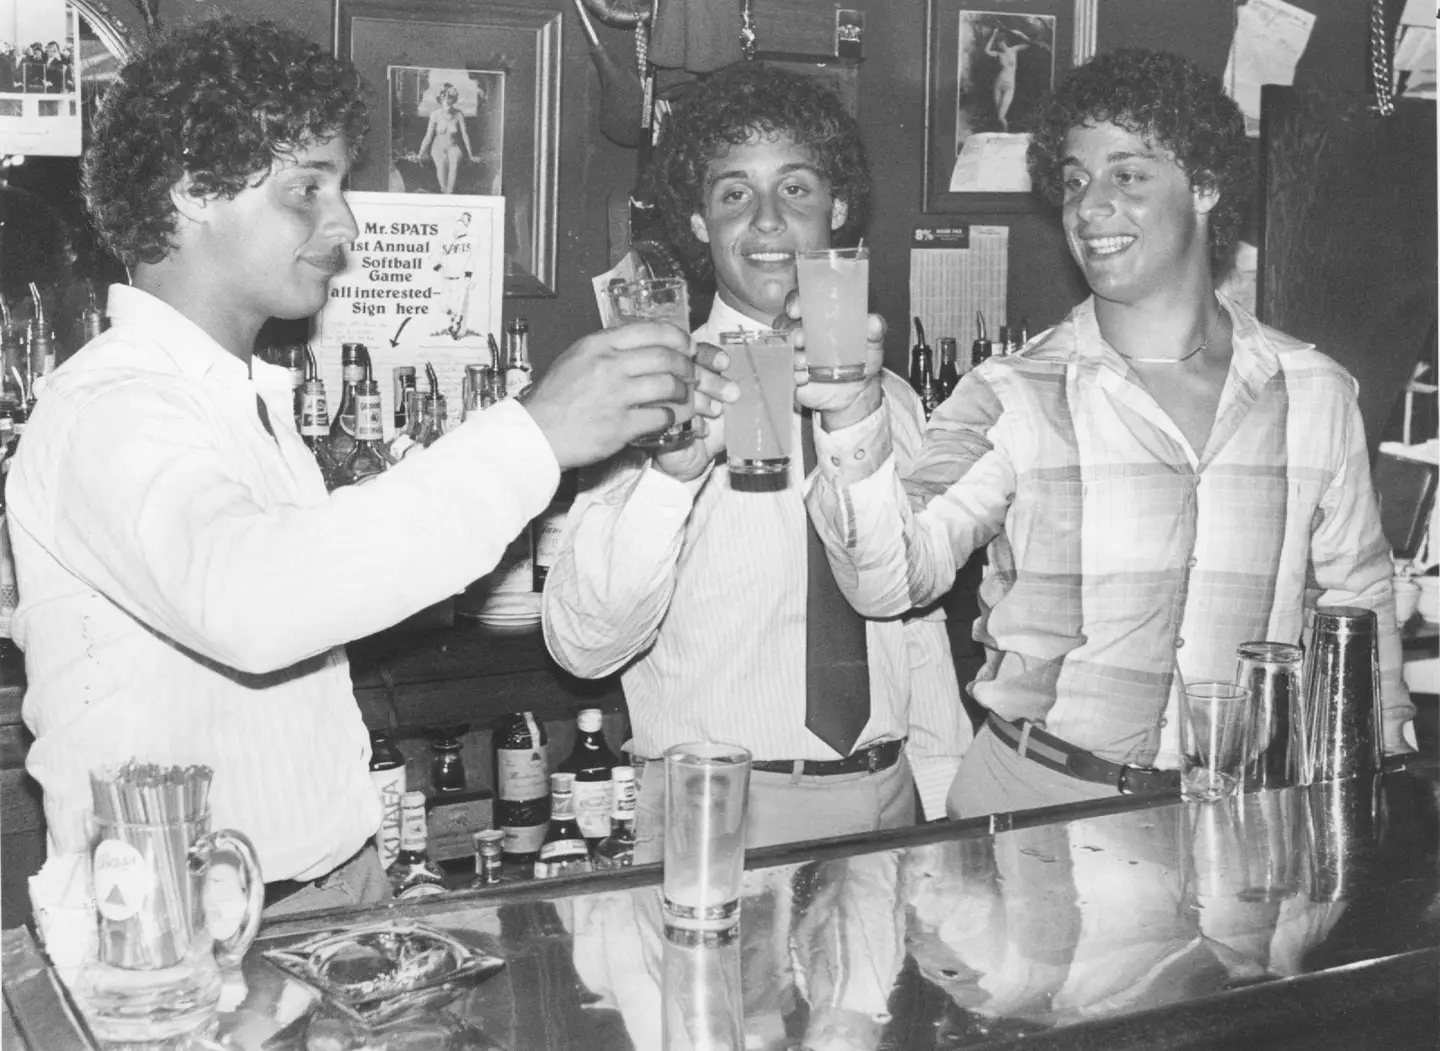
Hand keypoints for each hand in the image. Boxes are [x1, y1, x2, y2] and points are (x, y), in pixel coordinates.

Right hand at [523, 323, 737, 469]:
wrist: (536, 432)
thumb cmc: (555, 398)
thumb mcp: (577, 358)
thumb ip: (609, 349)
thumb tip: (645, 343)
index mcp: (599, 344)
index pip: (653, 331)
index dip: (680, 339)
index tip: (689, 347)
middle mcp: (609, 365)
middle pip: (667, 358)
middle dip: (689, 367)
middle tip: (695, 376)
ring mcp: (615, 396)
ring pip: (669, 386)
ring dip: (685, 393)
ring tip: (687, 398)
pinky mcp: (620, 425)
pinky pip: (661, 417)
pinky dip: (673, 417)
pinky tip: (672, 419)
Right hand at [777, 294, 886, 428]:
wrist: (855, 392)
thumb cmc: (861, 360)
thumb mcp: (872, 344)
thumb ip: (874, 332)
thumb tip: (874, 322)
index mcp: (819, 317)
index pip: (801, 302)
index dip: (794, 302)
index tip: (796, 309)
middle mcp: (803, 331)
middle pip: (786, 323)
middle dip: (790, 329)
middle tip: (800, 338)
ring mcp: (795, 352)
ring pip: (783, 347)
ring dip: (792, 353)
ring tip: (803, 361)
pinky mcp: (793, 373)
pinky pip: (786, 372)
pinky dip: (793, 373)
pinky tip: (804, 377)